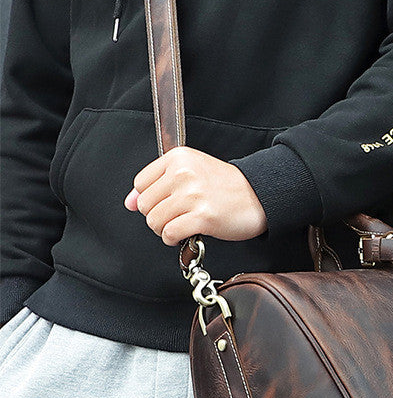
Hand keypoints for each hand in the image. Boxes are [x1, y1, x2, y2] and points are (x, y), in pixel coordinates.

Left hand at [124, 146, 267, 245]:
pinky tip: (187, 234)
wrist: (259, 195)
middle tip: (177, 216)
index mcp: (179, 158)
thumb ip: (158, 184)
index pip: (141, 183)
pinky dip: (174, 239)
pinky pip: (170, 233)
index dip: (151, 198)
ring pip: (154, 221)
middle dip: (157, 216)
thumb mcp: (191, 172)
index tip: (167, 202)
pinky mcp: (203, 216)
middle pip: (145, 205)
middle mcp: (183, 173)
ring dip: (165, 229)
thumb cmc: (226, 186)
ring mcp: (193, 195)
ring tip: (182, 225)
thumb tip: (129, 202)